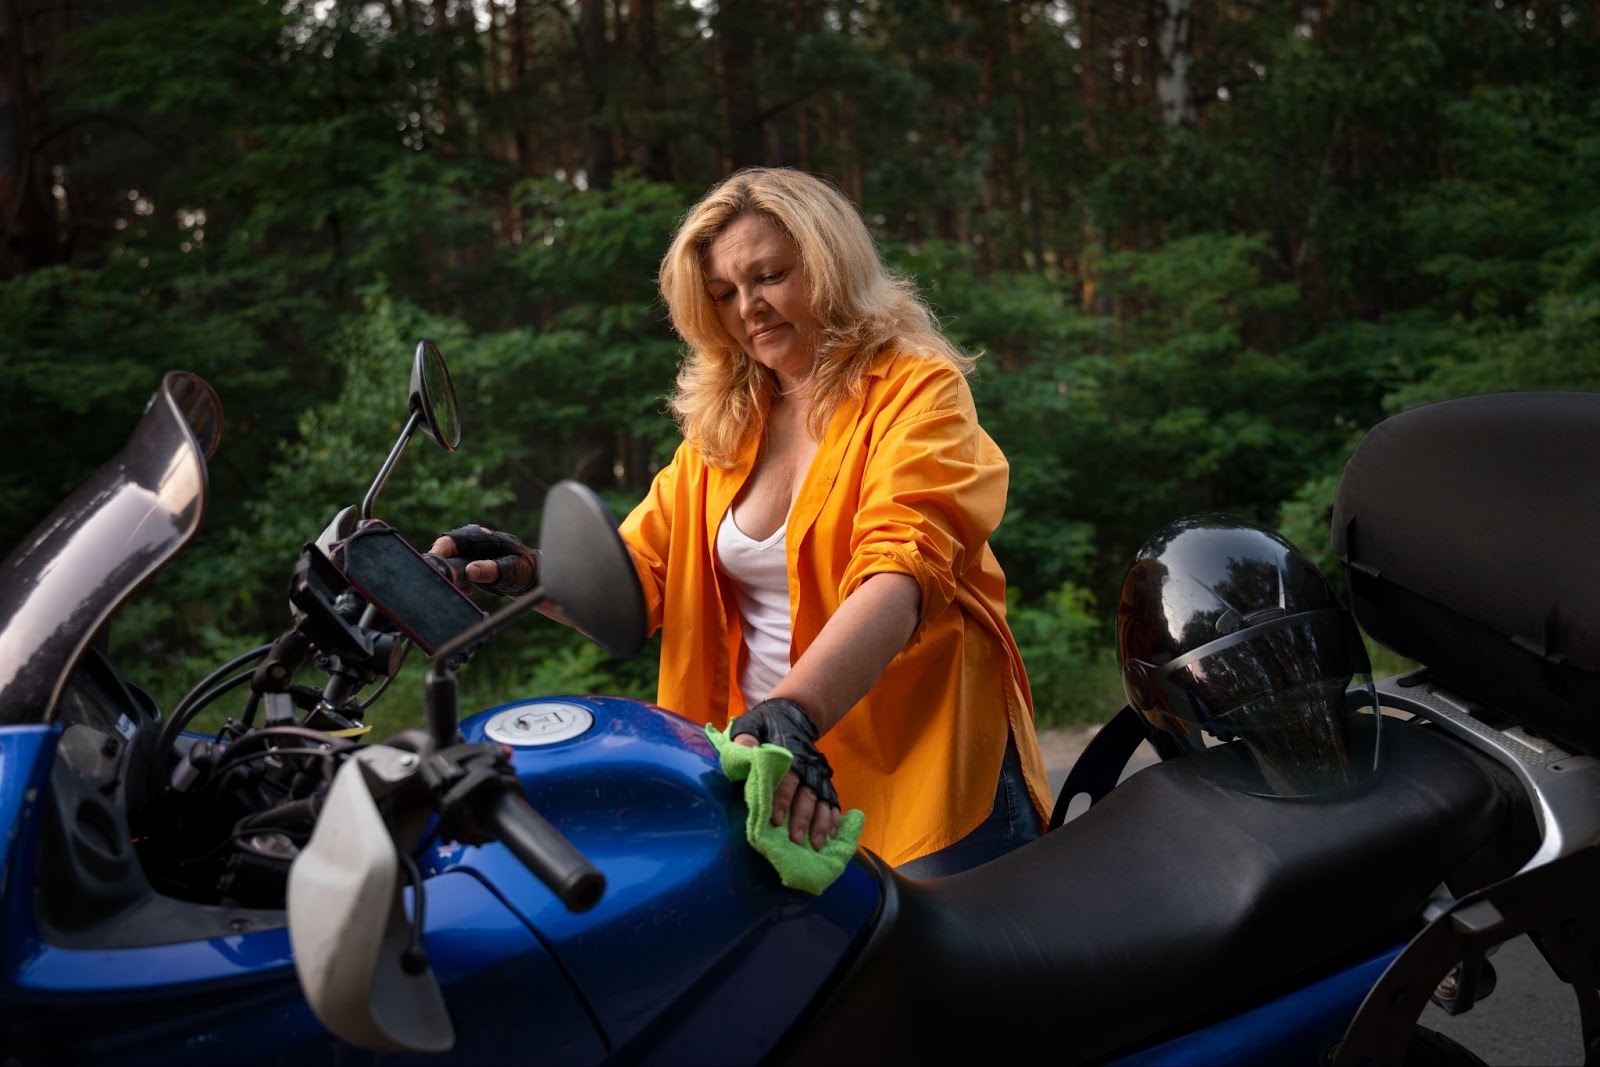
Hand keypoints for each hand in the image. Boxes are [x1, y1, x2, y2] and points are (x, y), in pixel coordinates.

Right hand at [429, 525, 538, 596]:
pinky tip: (468, 590)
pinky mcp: (467, 565)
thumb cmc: (524, 570)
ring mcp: (468, 553)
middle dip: (442, 568)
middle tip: (445, 583)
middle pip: (445, 551)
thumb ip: (493, 570)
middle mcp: (470, 542)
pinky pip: (453, 572)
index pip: (453, 539)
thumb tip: (470, 570)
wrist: (530, 577)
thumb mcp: (511, 571)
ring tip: (464, 589)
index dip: (439, 551)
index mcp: (481, 537)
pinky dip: (456, 582)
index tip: (434, 566)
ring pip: (447, 563)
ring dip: (450, 577)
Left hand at [729, 698, 841, 850]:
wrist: (794, 716)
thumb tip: (745, 753)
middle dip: (801, 819)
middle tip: (794, 840)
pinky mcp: (825, 783)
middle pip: (807, 796)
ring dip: (820, 824)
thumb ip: (747, 739)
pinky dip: (833, 820)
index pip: (787, 780)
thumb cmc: (767, 725)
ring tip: (815, 846)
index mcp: (790, 755)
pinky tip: (831, 837)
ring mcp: (818, 777)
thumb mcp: (752, 726)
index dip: (781, 800)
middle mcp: (808, 769)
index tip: (775, 820)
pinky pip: (833, 803)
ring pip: (822, 803)